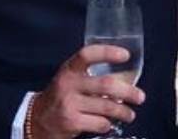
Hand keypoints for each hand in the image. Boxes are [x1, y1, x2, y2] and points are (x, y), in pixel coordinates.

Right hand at [29, 45, 145, 138]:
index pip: (88, 54)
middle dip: (128, 92)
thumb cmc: (61, 96)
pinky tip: (108, 124)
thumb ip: (90, 76)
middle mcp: (68, 84)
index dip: (108, 52)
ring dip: (123, 112)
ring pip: (107, 106)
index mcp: (70, 69)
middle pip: (106, 84)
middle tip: (140, 97)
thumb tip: (126, 79)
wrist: (37, 119)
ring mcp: (69, 103)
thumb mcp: (70, 79)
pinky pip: (100, 123)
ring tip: (130, 114)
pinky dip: (108, 124)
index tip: (125, 55)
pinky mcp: (71, 122)